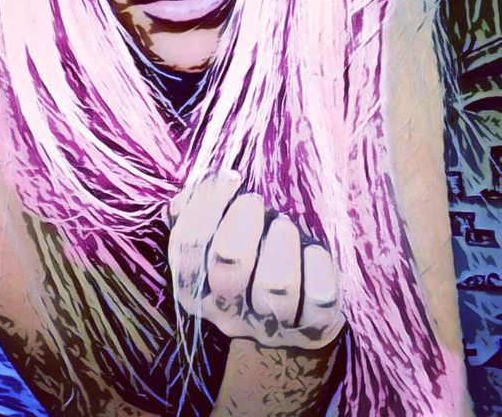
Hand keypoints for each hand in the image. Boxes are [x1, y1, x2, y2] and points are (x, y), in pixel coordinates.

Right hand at [167, 170, 344, 348]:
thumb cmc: (247, 257)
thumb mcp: (217, 236)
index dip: (206, 208)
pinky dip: (317, 267)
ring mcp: (271, 324)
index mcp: (196, 290)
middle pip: (226, 274)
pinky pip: (318, 299)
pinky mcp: (312, 327)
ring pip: (275, 287)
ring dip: (280, 245)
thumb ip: (202, 210)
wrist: (290, 316)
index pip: (187, 251)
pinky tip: (312, 250)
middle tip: (254, 201)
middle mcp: (228, 312)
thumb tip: (204, 187)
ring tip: (284, 225)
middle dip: (241, 228)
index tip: (231, 177)